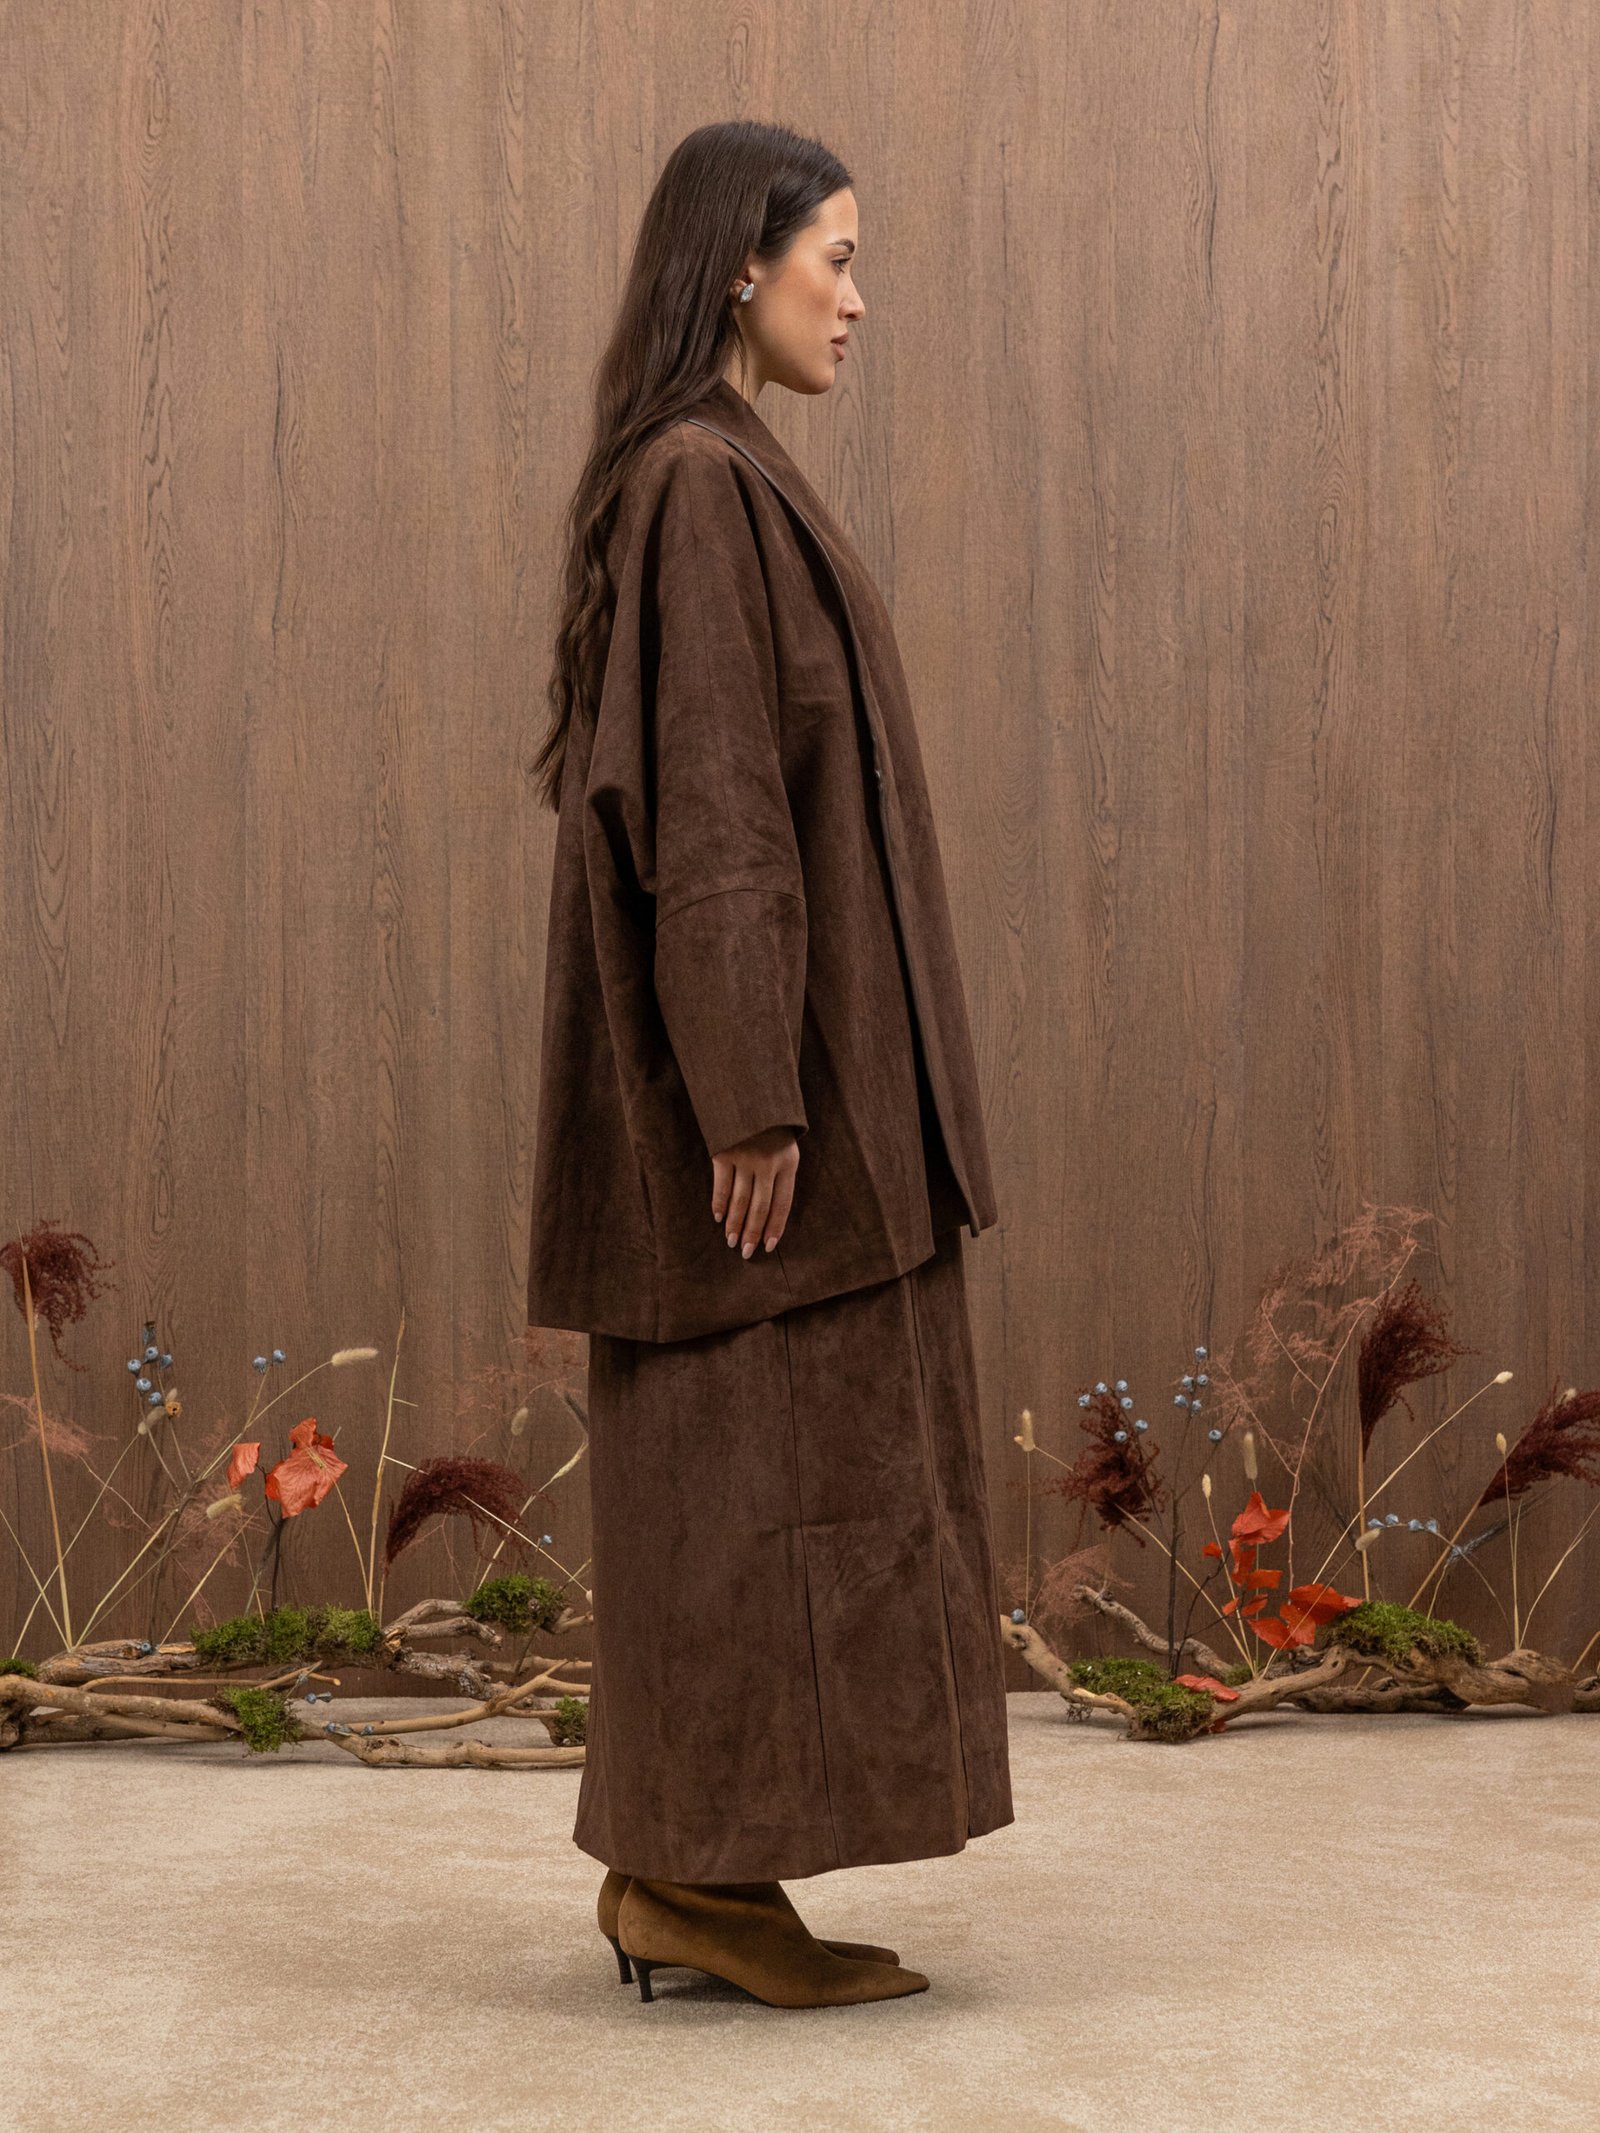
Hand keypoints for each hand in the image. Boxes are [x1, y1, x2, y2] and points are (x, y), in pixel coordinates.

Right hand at [710, 1126, 799, 1257]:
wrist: (751, 1091)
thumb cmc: (771, 1123)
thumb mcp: (786, 1144)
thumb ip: (781, 1171)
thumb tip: (772, 1209)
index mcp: (789, 1163)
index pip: (783, 1204)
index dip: (775, 1227)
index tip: (768, 1247)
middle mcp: (769, 1164)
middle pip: (760, 1207)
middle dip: (752, 1232)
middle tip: (745, 1252)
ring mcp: (745, 1158)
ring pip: (740, 1200)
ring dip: (734, 1223)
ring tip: (730, 1240)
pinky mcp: (724, 1152)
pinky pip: (721, 1185)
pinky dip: (718, 1203)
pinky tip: (717, 1217)